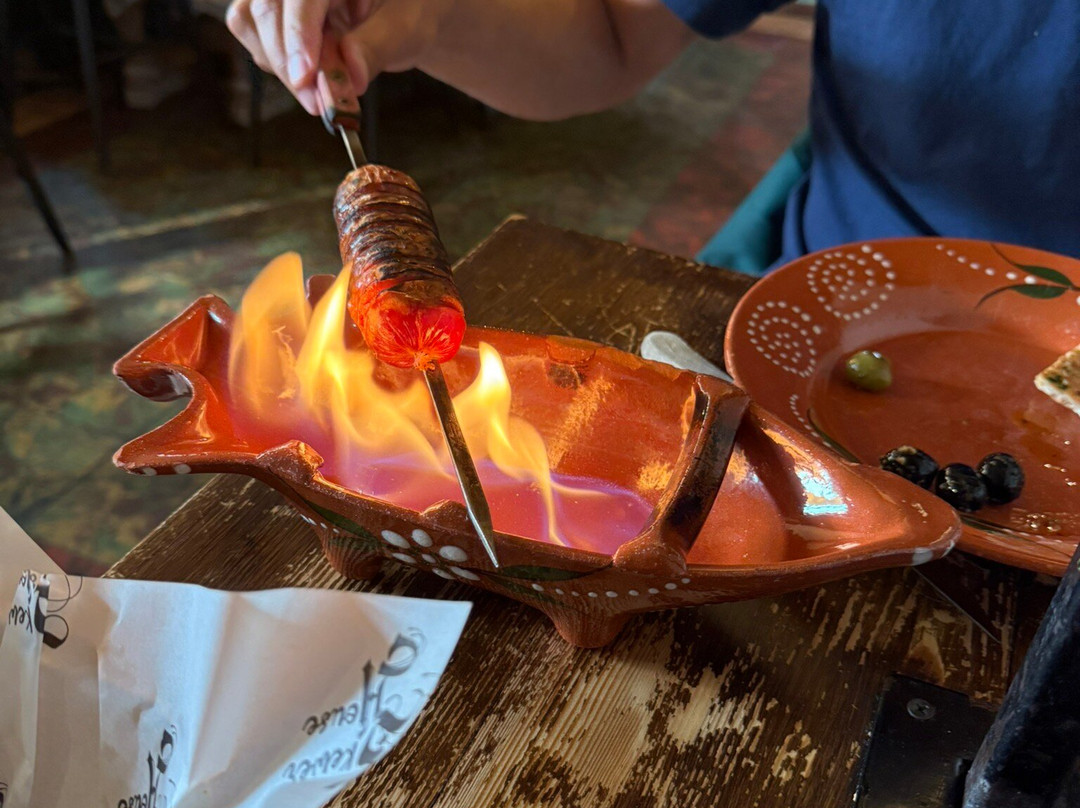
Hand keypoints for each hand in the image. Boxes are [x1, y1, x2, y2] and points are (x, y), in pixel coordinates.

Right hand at [225, 0, 450, 114]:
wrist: (410, 12)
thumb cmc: (411, 10)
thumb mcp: (408, 27)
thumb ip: (378, 46)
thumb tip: (351, 74)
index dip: (298, 33)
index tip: (305, 77)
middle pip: (265, 7)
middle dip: (287, 60)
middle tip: (316, 101)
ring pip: (249, 20)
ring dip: (280, 65)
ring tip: (319, 91)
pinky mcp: (273, 9)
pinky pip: (255, 35)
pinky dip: (279, 63)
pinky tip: (310, 76)